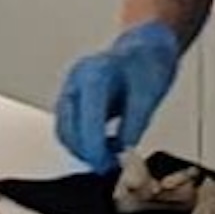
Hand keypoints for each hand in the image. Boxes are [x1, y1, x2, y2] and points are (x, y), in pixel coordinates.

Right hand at [53, 21, 180, 169]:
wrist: (144, 48)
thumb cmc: (147, 61)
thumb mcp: (150, 93)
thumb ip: (134, 124)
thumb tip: (123, 152)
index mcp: (95, 74)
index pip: (86, 120)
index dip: (94, 148)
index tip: (106, 164)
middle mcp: (76, 80)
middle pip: (68, 127)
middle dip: (86, 152)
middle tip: (108, 166)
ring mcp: (71, 89)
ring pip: (64, 130)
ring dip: (82, 149)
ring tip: (107, 157)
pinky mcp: (72, 100)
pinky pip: (68, 127)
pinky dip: (81, 142)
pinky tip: (101, 146)